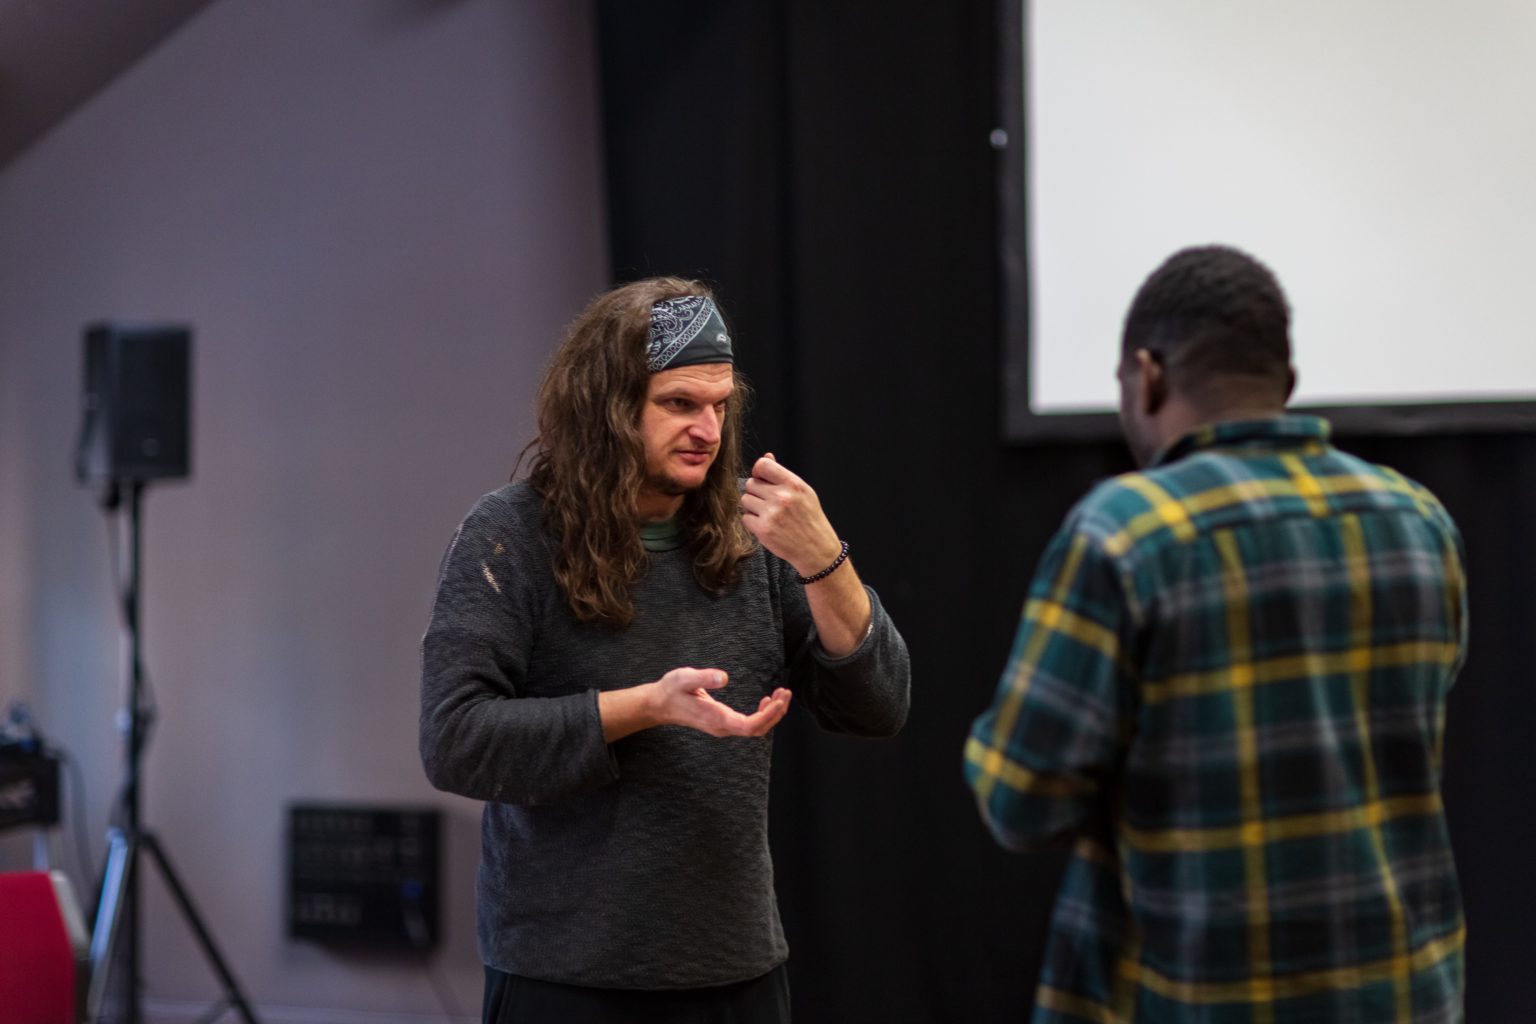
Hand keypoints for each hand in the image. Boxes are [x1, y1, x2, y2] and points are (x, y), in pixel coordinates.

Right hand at [649, 667, 791, 737]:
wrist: (659, 705)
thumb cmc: (671, 690)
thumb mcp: (684, 678)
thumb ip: (704, 677)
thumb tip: (724, 677)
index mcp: (716, 719)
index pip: (749, 726)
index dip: (767, 715)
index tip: (779, 699)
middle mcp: (722, 727)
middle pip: (757, 729)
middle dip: (776, 713)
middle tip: (786, 692)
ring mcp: (723, 727)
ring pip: (755, 728)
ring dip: (771, 713)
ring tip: (782, 694)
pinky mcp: (723, 723)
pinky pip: (749, 724)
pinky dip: (763, 714)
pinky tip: (767, 700)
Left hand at [740, 453, 842, 576]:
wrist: (816, 549)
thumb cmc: (810, 519)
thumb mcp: (803, 492)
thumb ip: (782, 475)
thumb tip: (767, 456)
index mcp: (793, 484)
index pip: (762, 465)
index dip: (758, 472)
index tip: (762, 480)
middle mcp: (782, 496)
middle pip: (750, 484)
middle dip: (756, 492)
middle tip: (768, 502)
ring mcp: (772, 513)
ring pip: (745, 500)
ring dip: (753, 507)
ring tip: (768, 514)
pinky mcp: (763, 530)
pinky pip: (745, 518)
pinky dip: (753, 522)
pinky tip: (767, 525)